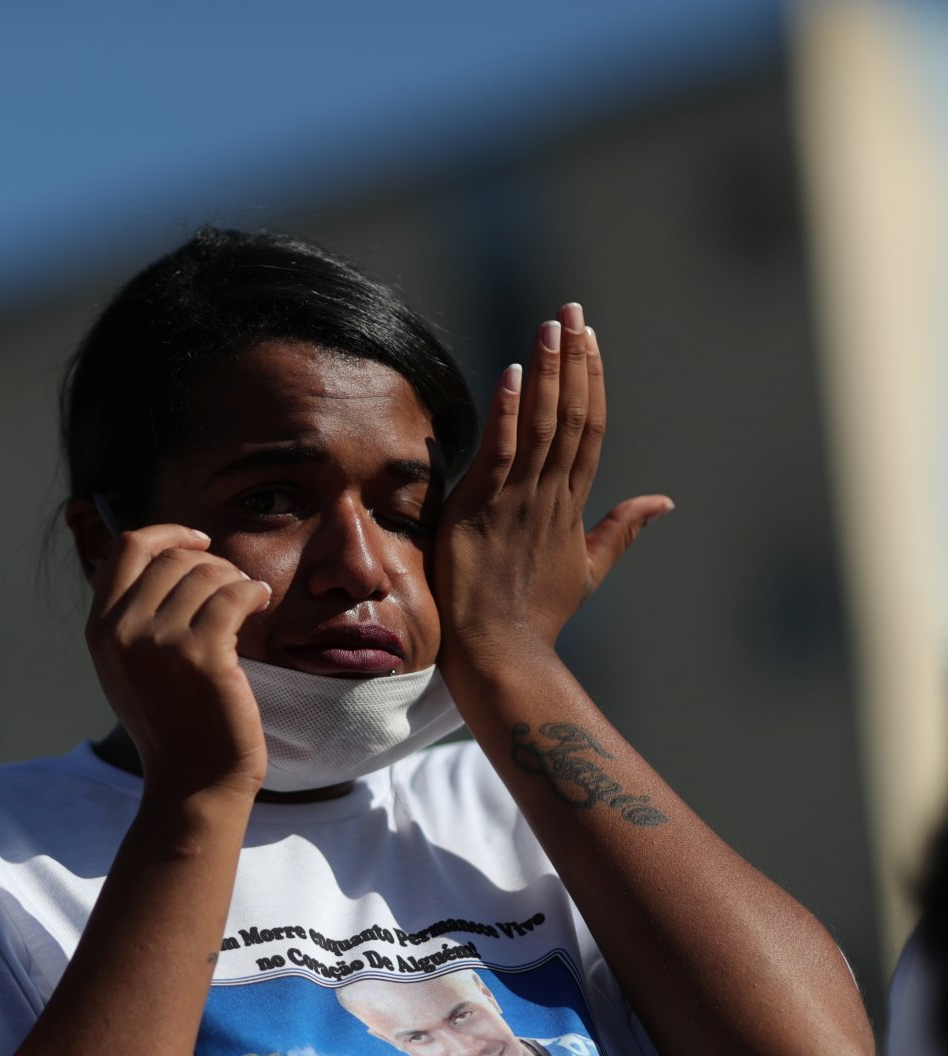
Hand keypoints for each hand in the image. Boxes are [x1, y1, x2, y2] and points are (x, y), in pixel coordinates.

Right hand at [85, 522, 272, 796]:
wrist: (194, 781)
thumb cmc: (171, 724)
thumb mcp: (129, 667)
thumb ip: (133, 616)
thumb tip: (166, 556)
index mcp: (100, 630)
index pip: (125, 549)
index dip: (165, 534)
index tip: (197, 541)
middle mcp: (122, 632)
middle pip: (172, 558)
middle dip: (209, 561)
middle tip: (232, 584)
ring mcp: (160, 644)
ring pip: (207, 573)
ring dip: (234, 578)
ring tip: (247, 599)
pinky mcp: (202, 656)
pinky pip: (233, 595)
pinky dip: (252, 591)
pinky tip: (260, 600)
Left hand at [435, 303, 672, 674]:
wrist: (504, 654)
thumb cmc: (536, 617)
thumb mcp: (587, 570)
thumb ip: (621, 530)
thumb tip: (663, 501)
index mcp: (572, 506)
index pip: (590, 430)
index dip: (592, 380)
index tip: (589, 337)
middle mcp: (552, 498)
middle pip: (573, 416)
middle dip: (574, 360)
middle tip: (572, 310)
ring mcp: (520, 503)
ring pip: (544, 426)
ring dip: (550, 373)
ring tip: (551, 325)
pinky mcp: (484, 512)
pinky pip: (501, 454)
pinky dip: (511, 413)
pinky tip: (515, 374)